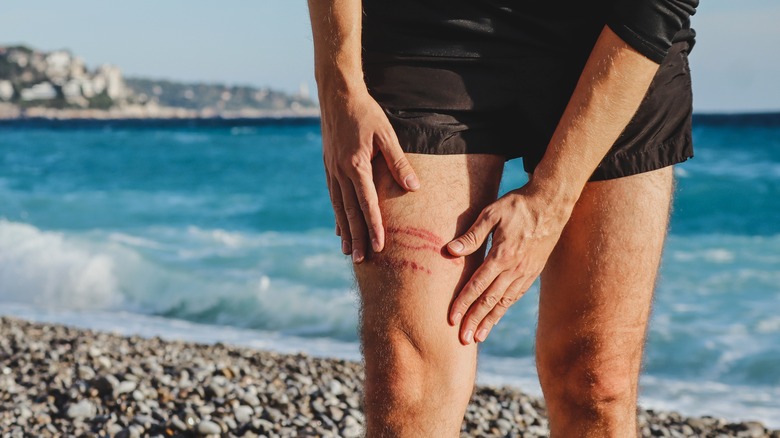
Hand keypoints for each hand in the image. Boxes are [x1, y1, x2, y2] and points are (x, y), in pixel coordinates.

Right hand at [320, 87, 419, 262]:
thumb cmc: (365, 112)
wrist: (336, 94)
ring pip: (339, 207)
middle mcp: (340, 171)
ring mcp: (331, 170)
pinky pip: (333, 196)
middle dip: (357, 237)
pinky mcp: (328, 166)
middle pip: (350, 211)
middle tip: (362, 259)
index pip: (366, 203)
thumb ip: (399, 162)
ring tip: (349, 251)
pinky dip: (337, 214)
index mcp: (356, 165)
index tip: (380, 247)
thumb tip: (414, 188)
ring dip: (345, 231)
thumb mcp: (387, 134)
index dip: (374, 226)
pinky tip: (340, 227)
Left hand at [446, 183, 575, 343]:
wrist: (551, 204)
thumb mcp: (491, 213)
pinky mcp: (533, 272)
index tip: (451, 319)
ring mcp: (525, 272)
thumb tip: (450, 251)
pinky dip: (504, 309)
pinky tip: (496, 318)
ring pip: (504, 302)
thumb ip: (472, 235)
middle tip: (462, 340)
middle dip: (474, 321)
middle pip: (490, 300)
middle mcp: (514, 269)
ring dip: (489, 321)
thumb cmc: (517, 205)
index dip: (463, 303)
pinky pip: (516, 296)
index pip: (477, 285)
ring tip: (477, 337)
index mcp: (501, 255)